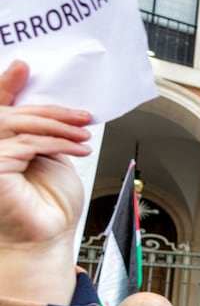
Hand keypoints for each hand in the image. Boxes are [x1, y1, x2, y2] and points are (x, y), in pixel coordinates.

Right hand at [0, 61, 91, 302]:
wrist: (46, 238)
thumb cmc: (45, 202)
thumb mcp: (45, 154)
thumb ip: (37, 128)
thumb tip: (48, 102)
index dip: (6, 84)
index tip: (23, 66)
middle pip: (11, 114)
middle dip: (51, 111)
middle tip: (83, 116)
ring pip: (19, 126)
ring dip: (59, 127)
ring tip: (85, 135)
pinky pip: (28, 145)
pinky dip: (58, 143)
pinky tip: (80, 148)